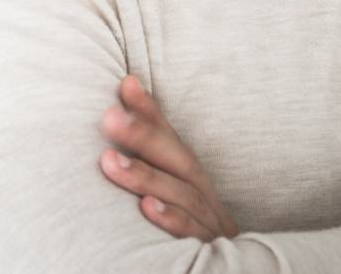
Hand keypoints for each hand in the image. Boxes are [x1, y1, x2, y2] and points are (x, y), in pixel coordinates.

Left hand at [99, 74, 239, 239]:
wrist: (232, 272)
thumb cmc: (191, 227)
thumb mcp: (173, 190)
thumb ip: (152, 148)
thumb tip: (125, 87)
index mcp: (194, 180)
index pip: (172, 140)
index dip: (150, 113)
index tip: (125, 84)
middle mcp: (206, 197)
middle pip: (180, 161)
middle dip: (144, 137)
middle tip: (108, 117)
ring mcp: (211, 224)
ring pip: (184, 196)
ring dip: (146, 177)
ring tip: (110, 161)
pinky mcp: (211, 251)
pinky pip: (194, 235)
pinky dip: (172, 220)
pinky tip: (146, 207)